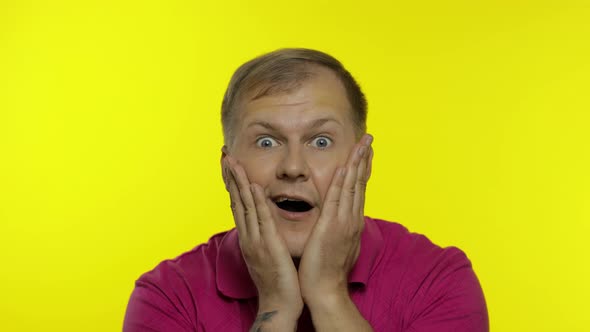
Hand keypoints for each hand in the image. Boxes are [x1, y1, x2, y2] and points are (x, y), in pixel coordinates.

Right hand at [223, 156, 303, 321]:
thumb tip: (263, 221)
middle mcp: (248, 235)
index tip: (229, 164)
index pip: (238, 203)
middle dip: (230, 176)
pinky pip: (262, 221)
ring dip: (239, 183)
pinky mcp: (268, 246)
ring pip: (245, 206)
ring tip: (233, 162)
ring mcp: (256, 240)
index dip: (233, 183)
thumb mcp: (267, 253)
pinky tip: (255, 187)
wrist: (279, 303)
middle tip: (224, 154)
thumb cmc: (277, 280)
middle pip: (236, 200)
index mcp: (249, 236)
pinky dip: (257, 203)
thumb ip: (265, 235)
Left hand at [298, 134, 373, 306]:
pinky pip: (337, 200)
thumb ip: (339, 229)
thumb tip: (342, 221)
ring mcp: (344, 222)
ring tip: (362, 144)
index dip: (362, 169)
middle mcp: (352, 219)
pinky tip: (344, 168)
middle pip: (360, 183)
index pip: (358, 189)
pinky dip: (342, 183)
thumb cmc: (327, 269)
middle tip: (368, 138)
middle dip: (364, 159)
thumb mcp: (337, 244)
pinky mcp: (332, 228)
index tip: (365, 152)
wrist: (325, 290)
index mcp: (351, 222)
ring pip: (352, 187)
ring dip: (356, 164)